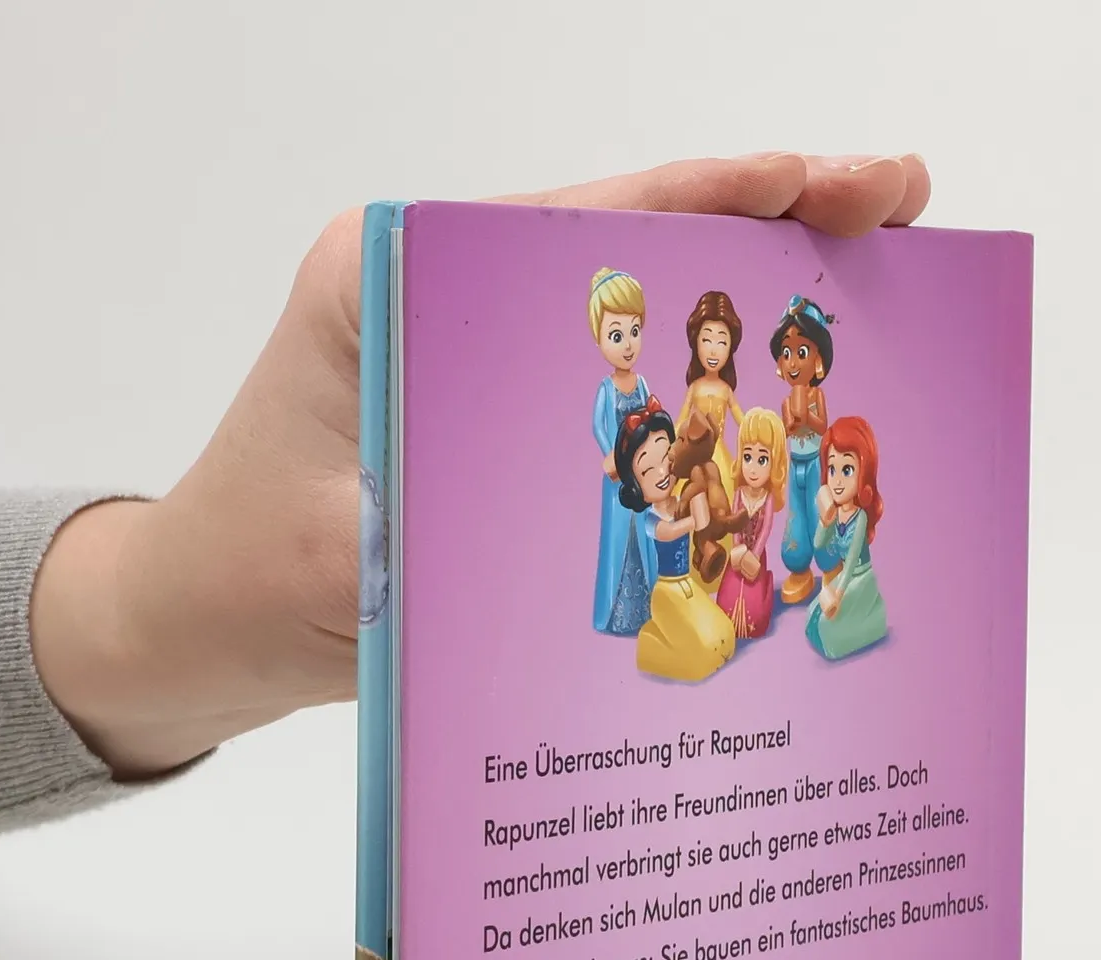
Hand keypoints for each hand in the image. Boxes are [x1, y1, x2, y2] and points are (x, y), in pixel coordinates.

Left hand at [29, 153, 930, 775]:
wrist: (193, 631)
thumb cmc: (241, 581)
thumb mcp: (339, 558)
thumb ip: (447, 529)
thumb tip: (600, 534)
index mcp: (396, 278)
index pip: (588, 218)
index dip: (726, 197)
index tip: (836, 186)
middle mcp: (446, 299)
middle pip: (637, 249)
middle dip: (776, 234)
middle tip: (907, 218)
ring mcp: (480, 367)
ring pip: (645, 328)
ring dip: (758, 325)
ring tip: (883, 309)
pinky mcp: (500, 435)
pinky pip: (625, 413)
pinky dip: (709, 419)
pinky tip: (789, 431)